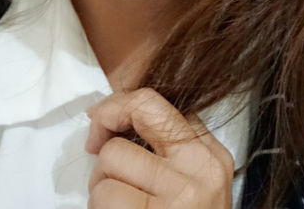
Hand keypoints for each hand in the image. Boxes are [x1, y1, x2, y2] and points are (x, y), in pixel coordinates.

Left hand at [86, 88, 234, 207]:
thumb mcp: (189, 185)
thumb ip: (165, 150)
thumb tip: (115, 117)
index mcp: (211, 157)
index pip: (158, 104)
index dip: (121, 107)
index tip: (101, 122)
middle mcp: (202, 169)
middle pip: (140, 109)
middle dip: (107, 120)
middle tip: (92, 143)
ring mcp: (181, 194)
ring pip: (112, 158)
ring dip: (101, 184)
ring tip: (119, 208)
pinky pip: (105, 193)